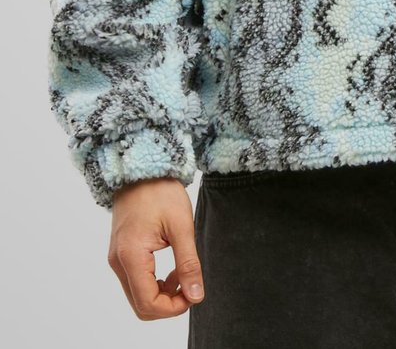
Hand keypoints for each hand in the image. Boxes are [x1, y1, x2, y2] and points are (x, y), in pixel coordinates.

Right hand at [107, 178, 204, 319]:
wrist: (142, 168)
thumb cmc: (161, 191)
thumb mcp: (181, 226)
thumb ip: (188, 263)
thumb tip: (196, 296)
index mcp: (131, 256)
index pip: (148, 303)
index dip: (173, 308)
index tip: (193, 294)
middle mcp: (118, 262)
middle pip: (141, 305)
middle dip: (168, 304)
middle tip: (190, 285)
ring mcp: (117, 258)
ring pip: (138, 295)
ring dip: (162, 294)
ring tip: (182, 272)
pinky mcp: (121, 253)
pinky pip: (136, 281)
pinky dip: (154, 283)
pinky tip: (171, 268)